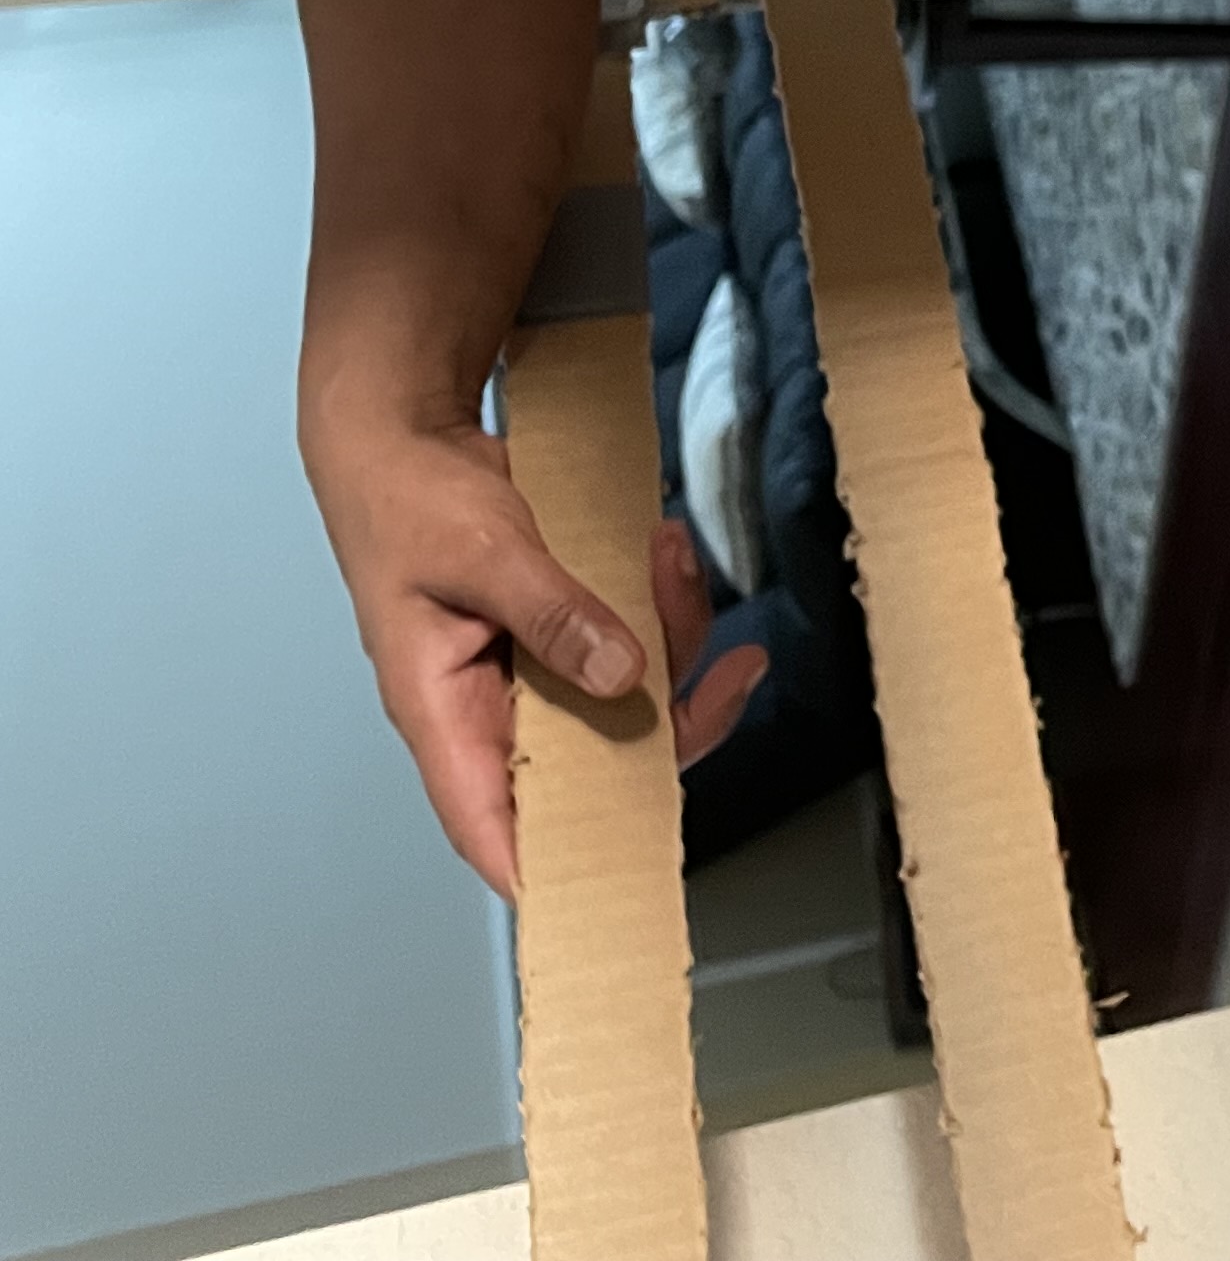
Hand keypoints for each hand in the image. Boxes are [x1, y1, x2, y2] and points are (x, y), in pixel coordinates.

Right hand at [307, 410, 766, 893]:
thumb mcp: (482, 555)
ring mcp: (530, 669)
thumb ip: (552, 614)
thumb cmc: (409, 501)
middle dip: (676, 717)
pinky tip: (667, 548)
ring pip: (628, 693)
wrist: (405, 434)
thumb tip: (624, 678)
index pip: (491, 824)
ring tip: (673, 552)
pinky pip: (628, 639)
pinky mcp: (560, 628)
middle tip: (738, 668)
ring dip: (672, 629)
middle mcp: (490, 707)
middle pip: (595, 760)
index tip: (618, 882)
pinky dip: (659, 600)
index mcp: (443, 714)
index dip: (549, 867)